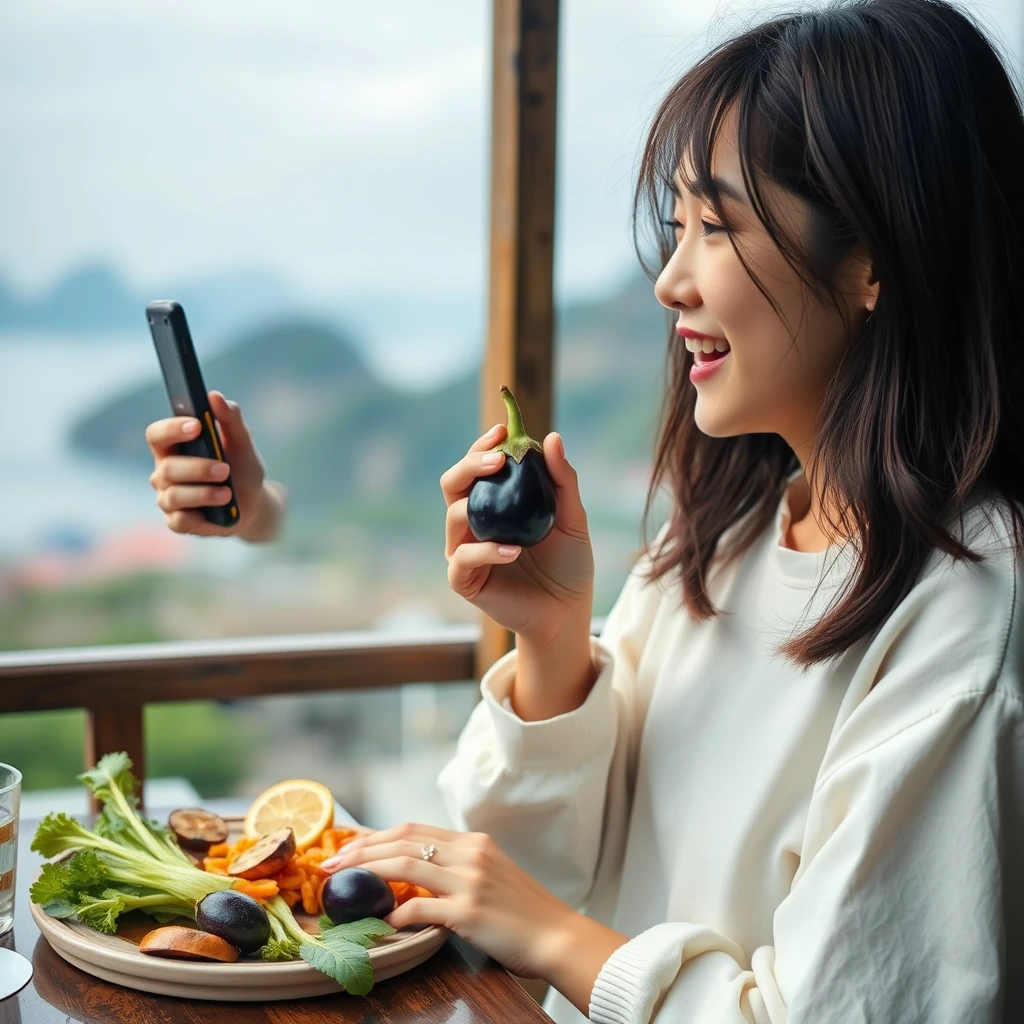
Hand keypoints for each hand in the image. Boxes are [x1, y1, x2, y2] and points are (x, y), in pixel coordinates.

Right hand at [145, 390, 284, 541]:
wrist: (255, 504)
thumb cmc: (242, 469)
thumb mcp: (242, 443)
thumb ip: (230, 418)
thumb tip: (215, 396)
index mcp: (174, 447)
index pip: (157, 434)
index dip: (172, 429)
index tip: (196, 426)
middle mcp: (165, 472)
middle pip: (168, 468)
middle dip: (198, 468)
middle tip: (224, 469)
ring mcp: (168, 498)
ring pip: (173, 496)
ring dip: (203, 493)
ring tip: (227, 493)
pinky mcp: (177, 522)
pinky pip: (179, 520)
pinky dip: (200, 515)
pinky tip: (219, 511)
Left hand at [318, 822, 625, 1001]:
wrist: (558, 936)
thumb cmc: (525, 912)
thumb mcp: (492, 874)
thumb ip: (458, 867)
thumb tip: (414, 874)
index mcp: (474, 842)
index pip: (414, 829)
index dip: (376, 836)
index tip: (348, 847)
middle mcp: (471, 854)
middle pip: (404, 841)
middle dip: (361, 849)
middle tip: (330, 864)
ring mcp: (470, 882)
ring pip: (406, 866)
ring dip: (367, 872)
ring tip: (342, 884)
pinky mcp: (470, 913)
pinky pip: (422, 910)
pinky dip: (399, 914)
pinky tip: (384, 923)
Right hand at [441, 424, 593, 645]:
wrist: (567, 610)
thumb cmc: (568, 563)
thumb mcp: (573, 517)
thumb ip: (562, 480)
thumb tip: (552, 437)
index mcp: (492, 503)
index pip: (476, 467)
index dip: (483, 446)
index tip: (503, 430)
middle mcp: (472, 523)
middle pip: (452, 484)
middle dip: (469, 465)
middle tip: (498, 458)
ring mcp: (465, 550)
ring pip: (454, 517)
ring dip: (478, 507)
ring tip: (512, 511)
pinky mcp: (464, 580)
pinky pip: (464, 558)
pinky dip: (487, 551)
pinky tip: (513, 550)